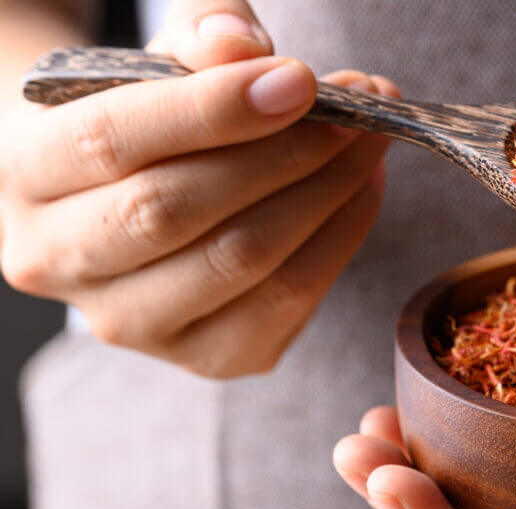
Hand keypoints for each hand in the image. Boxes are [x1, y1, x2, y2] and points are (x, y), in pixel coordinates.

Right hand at [0, 0, 397, 377]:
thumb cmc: (152, 122)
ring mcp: (131, 322)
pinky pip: (289, 300)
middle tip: (356, 113)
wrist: (140, 202)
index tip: (300, 81)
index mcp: (26, 176)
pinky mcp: (206, 355)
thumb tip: (243, 49)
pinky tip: (362, 189)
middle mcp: (59, 263)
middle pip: (177, 210)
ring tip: (371, 142)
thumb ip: (200, 35)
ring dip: (326, 193)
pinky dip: (341, 238)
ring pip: (241, 259)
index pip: (112, 141)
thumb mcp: (162, 60)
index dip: (213, 110)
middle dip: (285, 154)